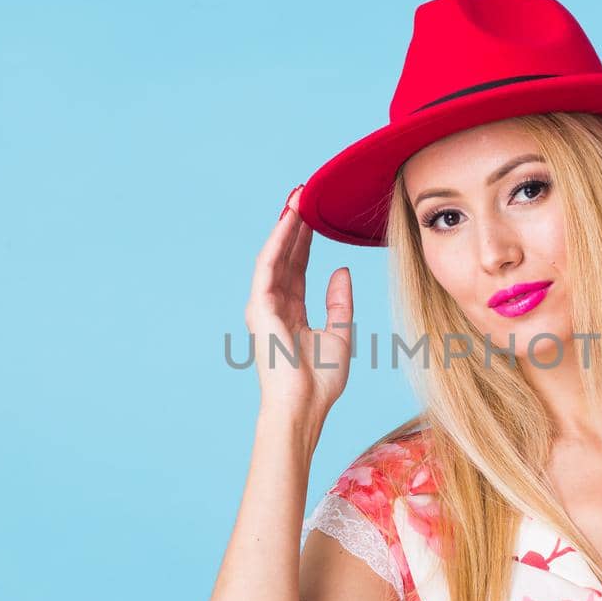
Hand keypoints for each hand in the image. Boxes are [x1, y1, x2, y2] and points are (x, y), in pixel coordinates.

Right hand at [244, 183, 353, 419]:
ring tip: (298, 197)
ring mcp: (265, 306)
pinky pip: (268, 266)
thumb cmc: (321, 381)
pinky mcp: (260, 307)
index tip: (315, 214)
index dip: (306, 240)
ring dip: (286, 225)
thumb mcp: (340, 333)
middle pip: (286, 256)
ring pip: (275, 255)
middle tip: (305, 193)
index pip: (299, 267)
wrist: (304, 407)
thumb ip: (339, 302)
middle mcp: (275, 306)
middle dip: (295, 224)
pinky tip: (289, 220)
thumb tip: (341, 271)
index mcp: (293, 313)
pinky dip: (278, 241)